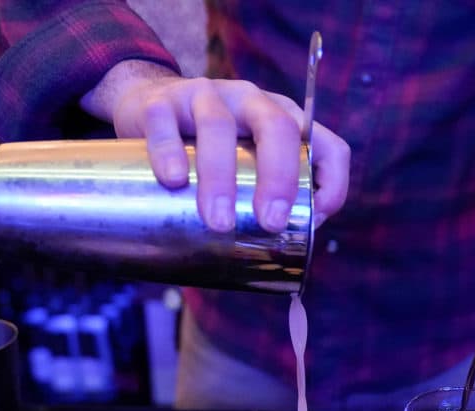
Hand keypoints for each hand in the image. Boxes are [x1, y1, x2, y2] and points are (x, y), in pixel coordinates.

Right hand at [83, 61, 349, 232]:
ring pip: (218, 126)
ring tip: (219, 221)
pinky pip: (165, 122)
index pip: (325, 142)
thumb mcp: (246, 165)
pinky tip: (174, 181)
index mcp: (281, 120)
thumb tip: (286, 249)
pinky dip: (170, 152)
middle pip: (277, 127)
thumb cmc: (207, 147)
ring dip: (222, 176)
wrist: (142, 105)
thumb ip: (265, 198)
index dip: (332, 181)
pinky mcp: (161, 103)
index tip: (314, 220)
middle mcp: (250, 101)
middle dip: (280, 178)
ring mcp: (205, 97)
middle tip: (270, 222)